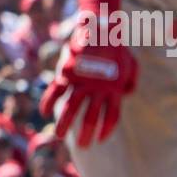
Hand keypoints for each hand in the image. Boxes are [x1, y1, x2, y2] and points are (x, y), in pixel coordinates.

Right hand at [39, 20, 137, 146]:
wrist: (103, 30)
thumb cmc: (118, 49)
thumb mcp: (132, 66)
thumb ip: (130, 83)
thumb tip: (125, 95)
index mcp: (114, 90)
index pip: (111, 117)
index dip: (106, 130)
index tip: (100, 140)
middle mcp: (97, 90)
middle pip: (91, 117)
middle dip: (86, 133)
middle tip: (83, 147)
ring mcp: (81, 82)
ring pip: (71, 108)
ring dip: (65, 124)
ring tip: (60, 136)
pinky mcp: (68, 74)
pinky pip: (55, 91)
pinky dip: (48, 102)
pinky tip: (44, 113)